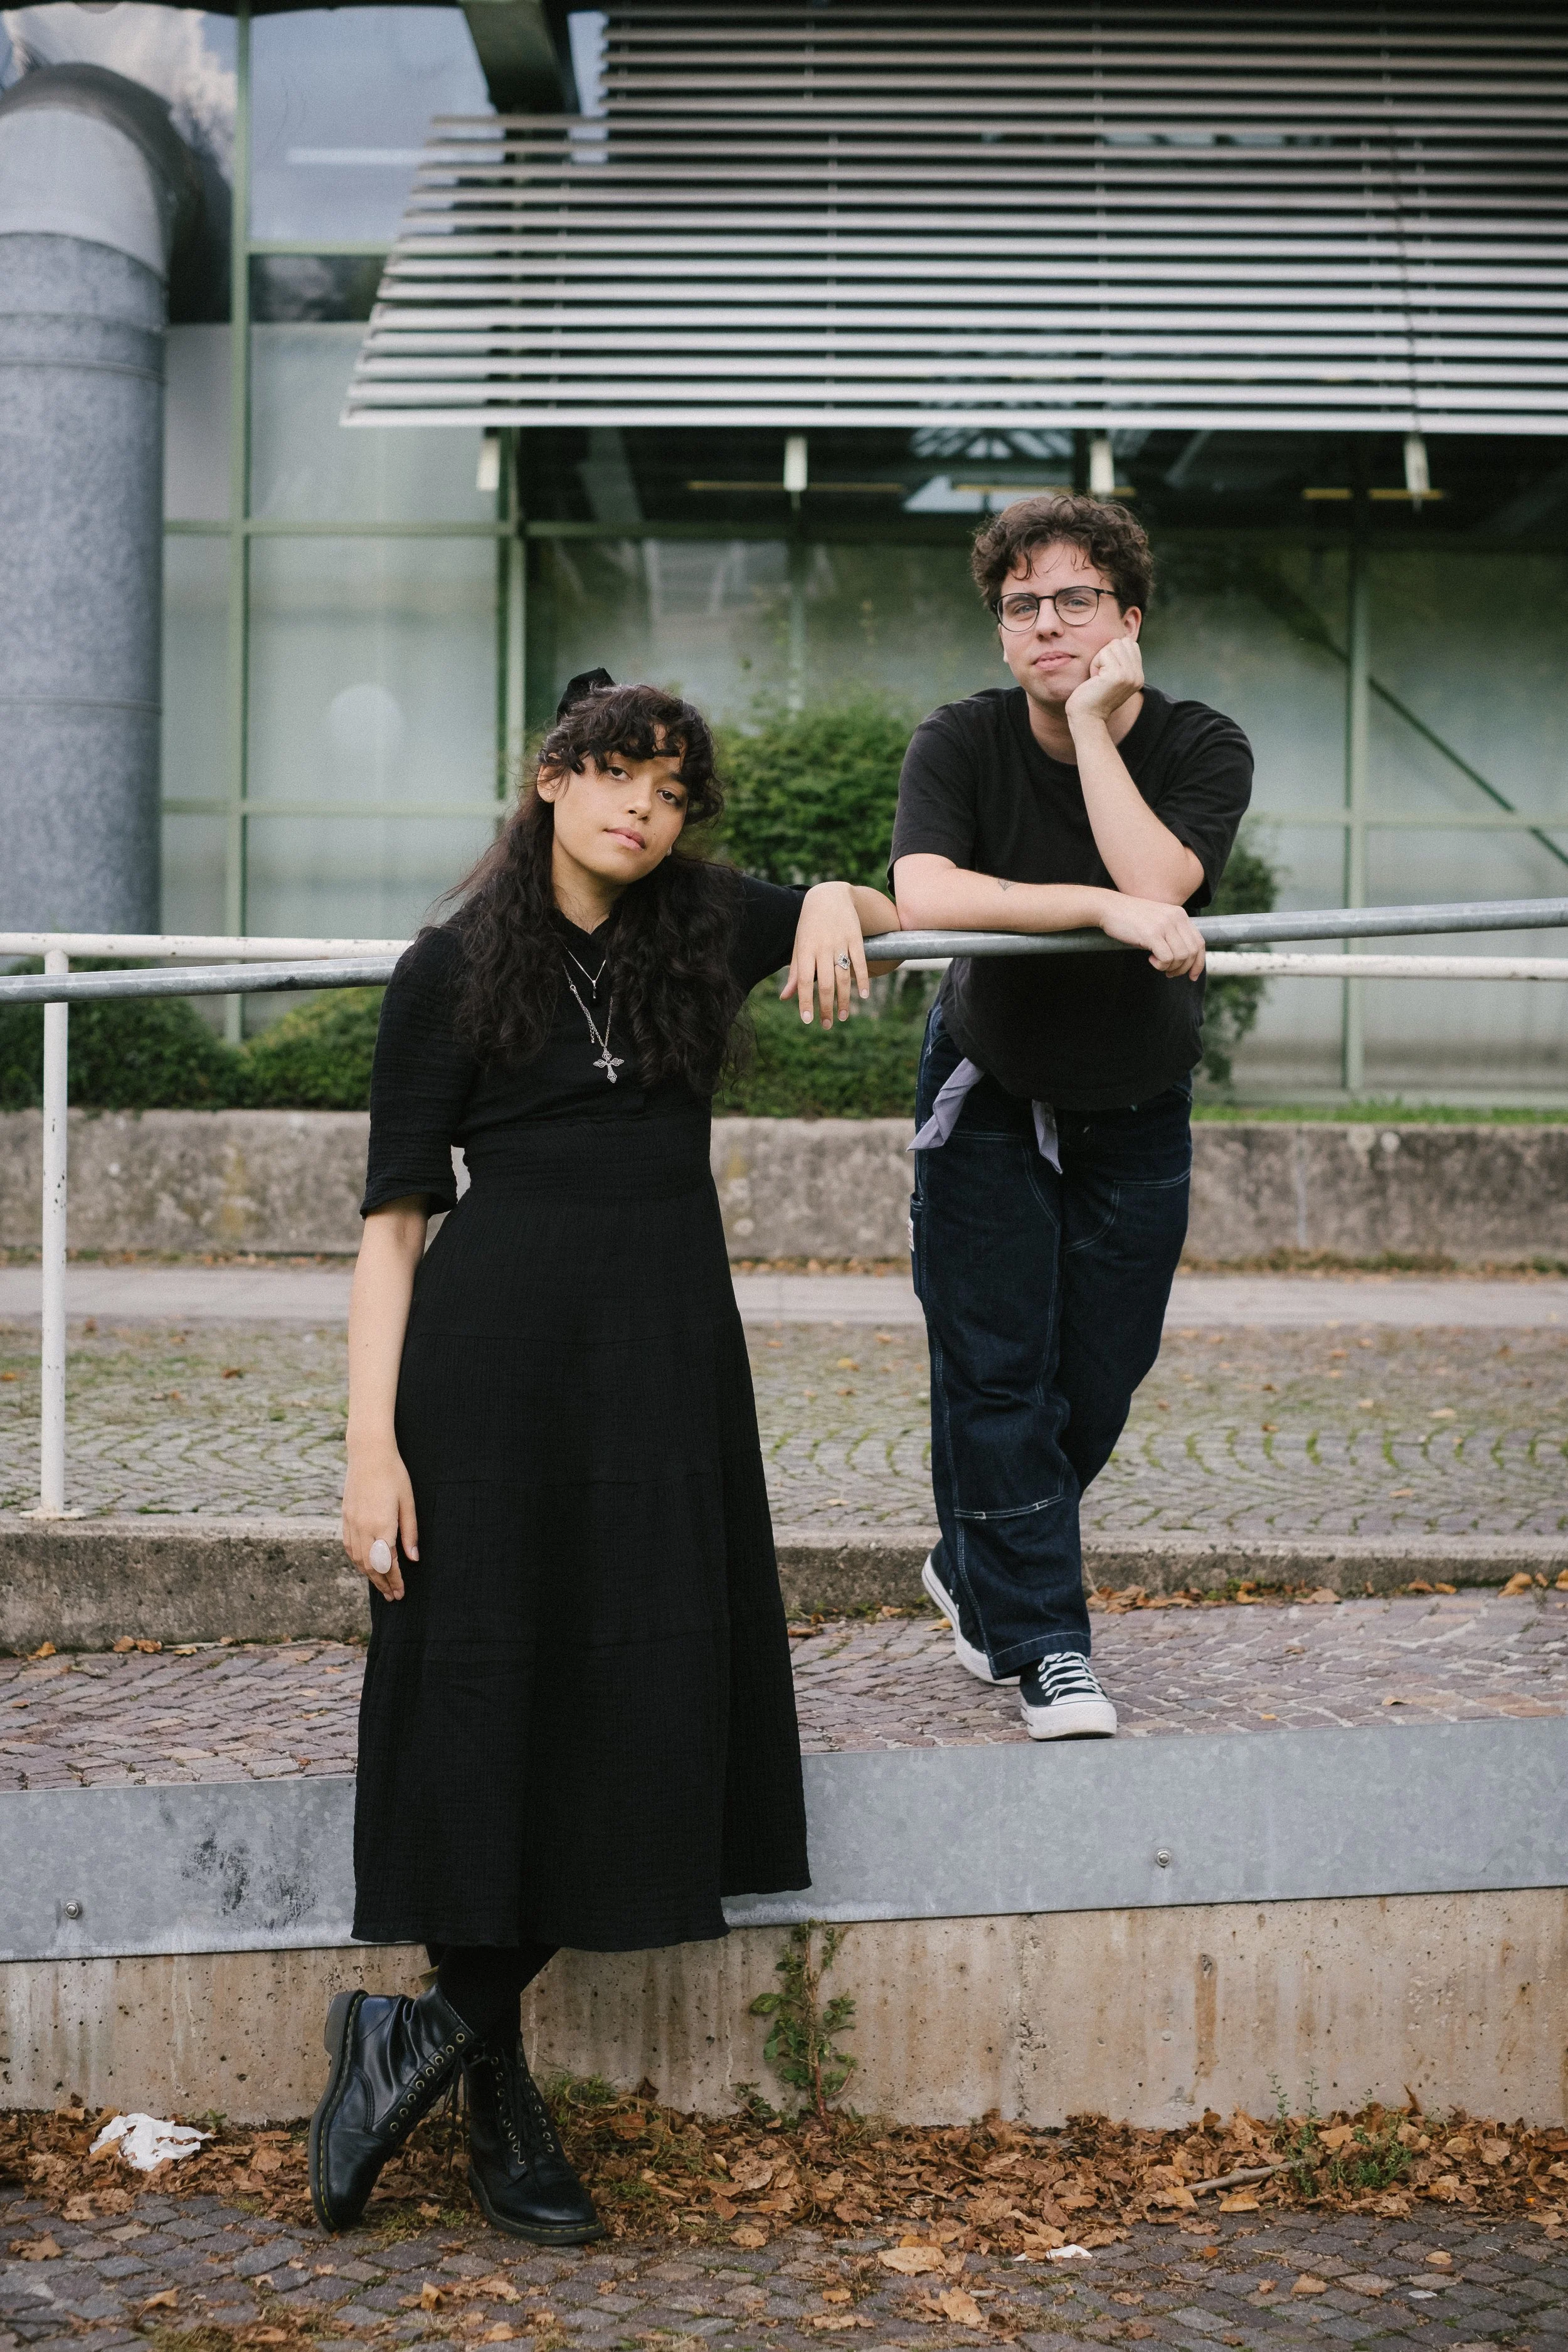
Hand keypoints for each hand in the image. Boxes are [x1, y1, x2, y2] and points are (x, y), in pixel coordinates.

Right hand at [342, 1441, 418, 1599]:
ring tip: (381, 1585)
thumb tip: (413, 1559)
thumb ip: (410, 1532)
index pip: (388, 1564)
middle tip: (392, 1597)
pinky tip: (365, 1565)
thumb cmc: (394, 1475)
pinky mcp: (345, 1517)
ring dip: (369, 1575)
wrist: (368, 1454)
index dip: (395, 1581)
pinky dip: (357, 1560)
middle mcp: (364, 1528)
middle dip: (382, 1584)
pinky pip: (349, 1547)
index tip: (401, 1593)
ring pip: (358, 1559)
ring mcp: (352, 1523)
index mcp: (382, 1526)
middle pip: (371, 1566)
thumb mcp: (408, 1503)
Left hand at [779, 880, 870, 1025]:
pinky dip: (863, 980)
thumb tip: (785, 998)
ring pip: (843, 976)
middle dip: (826, 1007)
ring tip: (843, 1016)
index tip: (807, 1020)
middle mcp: (822, 947)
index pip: (805, 981)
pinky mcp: (855, 938)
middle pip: (825, 983)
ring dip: (844, 999)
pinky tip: (863, 996)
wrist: (829, 895)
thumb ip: (795, 972)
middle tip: (827, 1025)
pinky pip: (860, 962)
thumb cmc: (809, 924)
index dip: (806, 1001)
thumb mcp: (799, 945)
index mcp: (805, 950)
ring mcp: (840, 942)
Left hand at [1065, 634, 1143, 729]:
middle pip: (1122, 642)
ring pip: (1114, 645)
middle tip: (1100, 675)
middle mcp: (1138, 676)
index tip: (1106, 673)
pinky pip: (1104, 653)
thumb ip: (1121, 662)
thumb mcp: (1113, 678)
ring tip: (1098, 677)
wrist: (1086, 718)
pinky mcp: (1117, 675)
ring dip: (1100, 659)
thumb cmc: (1093, 697)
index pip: (1130, 644)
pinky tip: (1095, 679)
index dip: (1113, 654)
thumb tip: (1121, 641)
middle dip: (1106, 654)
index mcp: (1139, 676)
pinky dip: (1095, 664)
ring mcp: (1129, 675)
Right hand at [1095, 891, 1206, 978]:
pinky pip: (1166, 958)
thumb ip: (1171, 934)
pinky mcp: (1152, 934)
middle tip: (1169, 973)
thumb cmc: (1130, 918)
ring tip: (1157, 964)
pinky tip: (1150, 959)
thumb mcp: (1157, 922)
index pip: (1199, 942)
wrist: (1109, 908)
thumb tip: (1182, 959)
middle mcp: (1175, 918)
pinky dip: (1160, 965)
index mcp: (1180, 915)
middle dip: (1183, 969)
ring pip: (1181, 957)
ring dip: (1170, 967)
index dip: (1198, 962)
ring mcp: (1164, 925)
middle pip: (1192, 952)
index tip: (1192, 975)